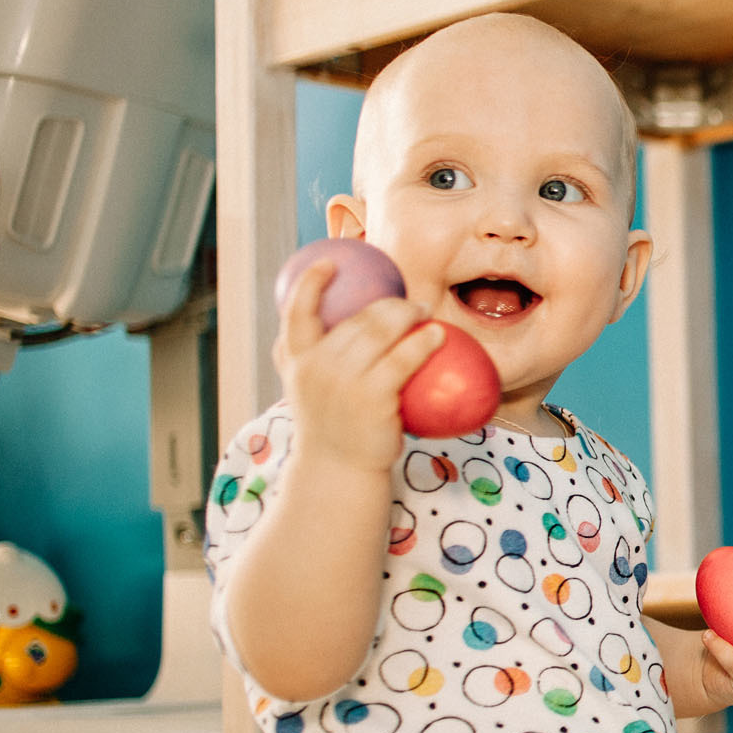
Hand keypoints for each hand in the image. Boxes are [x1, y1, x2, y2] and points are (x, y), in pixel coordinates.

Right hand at [274, 258, 447, 475]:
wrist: (338, 470)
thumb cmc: (332, 427)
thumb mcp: (311, 390)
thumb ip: (318, 360)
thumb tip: (344, 329)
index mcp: (294, 360)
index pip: (295, 311)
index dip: (310, 282)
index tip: (328, 262)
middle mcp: (314, 366)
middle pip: (354, 318)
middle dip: (385, 302)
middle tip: (407, 300)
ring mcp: (342, 380)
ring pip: (380, 330)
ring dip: (406, 313)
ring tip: (424, 311)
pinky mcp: (372, 396)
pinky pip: (404, 358)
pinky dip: (423, 341)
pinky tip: (438, 334)